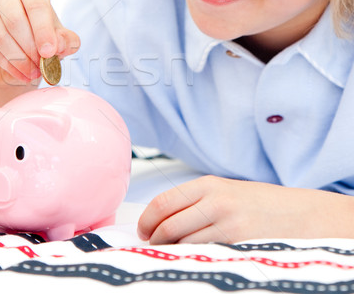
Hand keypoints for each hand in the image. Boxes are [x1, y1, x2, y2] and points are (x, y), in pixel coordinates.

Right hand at [0, 0, 79, 86]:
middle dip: (30, 47)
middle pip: (15, 20)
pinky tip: (20, 73)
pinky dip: (8, 66)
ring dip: (20, 60)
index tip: (50, 52)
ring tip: (33, 72)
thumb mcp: (59, 42)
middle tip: (42, 66)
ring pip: (1, 37)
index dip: (43, 30)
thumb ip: (66, 41)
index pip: (36, 4)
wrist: (17, 61)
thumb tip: (60, 44)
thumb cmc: (40, 43)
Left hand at [137, 175, 353, 243]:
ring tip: (173, 253)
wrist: (302, 215)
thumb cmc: (258, 204)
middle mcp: (216, 202)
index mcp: (208, 185)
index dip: (146, 220)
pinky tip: (192, 258)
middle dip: (155, 240)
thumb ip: (194, 202)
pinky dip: (192, 258)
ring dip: (172, 252)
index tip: (142, 231)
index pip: (163, 203)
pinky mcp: (239, 245)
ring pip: (184, 244)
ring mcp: (228, 225)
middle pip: (168, 226)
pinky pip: (204, 255)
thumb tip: (158, 219)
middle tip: (153, 246)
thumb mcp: (225, 191)